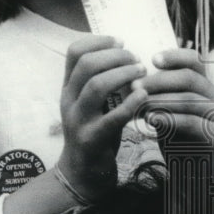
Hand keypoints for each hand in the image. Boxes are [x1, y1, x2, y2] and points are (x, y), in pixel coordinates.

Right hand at [57, 35, 147, 201]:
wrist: (81, 173)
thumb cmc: (95, 131)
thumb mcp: (91, 103)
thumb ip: (100, 80)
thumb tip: (125, 53)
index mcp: (69, 87)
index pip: (74, 52)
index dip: (98, 40)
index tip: (121, 41)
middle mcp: (69, 100)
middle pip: (87, 65)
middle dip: (116, 56)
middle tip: (136, 59)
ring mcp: (79, 120)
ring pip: (96, 86)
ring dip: (123, 74)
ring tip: (142, 72)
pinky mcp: (92, 139)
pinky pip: (112, 118)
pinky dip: (130, 104)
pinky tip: (144, 96)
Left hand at [135, 47, 213, 181]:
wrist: (200, 179)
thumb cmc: (182, 144)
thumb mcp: (169, 116)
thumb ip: (159, 99)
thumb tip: (133, 81)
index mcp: (207, 89)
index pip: (195, 62)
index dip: (174, 56)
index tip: (151, 59)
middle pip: (189, 77)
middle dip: (159, 80)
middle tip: (134, 86)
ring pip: (190, 99)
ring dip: (160, 100)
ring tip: (138, 104)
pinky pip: (192, 123)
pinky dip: (170, 120)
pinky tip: (151, 120)